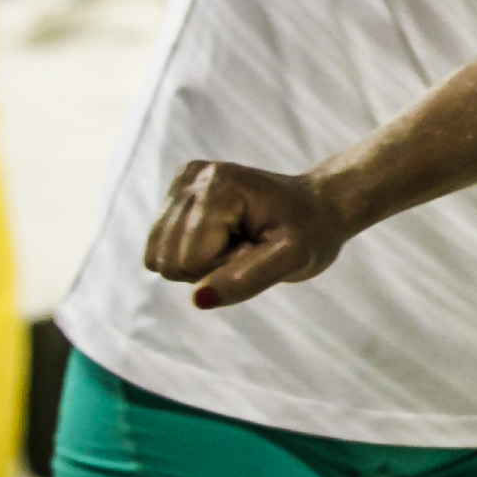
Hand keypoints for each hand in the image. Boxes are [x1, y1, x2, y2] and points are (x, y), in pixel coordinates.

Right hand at [146, 159, 353, 308]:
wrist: (317, 207)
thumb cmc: (311, 232)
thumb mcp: (294, 260)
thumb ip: (246, 281)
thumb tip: (197, 299)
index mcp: (218, 185)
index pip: (190, 261)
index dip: (226, 267)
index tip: (260, 246)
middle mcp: (191, 177)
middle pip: (168, 261)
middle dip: (210, 266)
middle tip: (251, 245)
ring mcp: (180, 184)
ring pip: (159, 259)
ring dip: (201, 263)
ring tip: (240, 240)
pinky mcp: (175, 196)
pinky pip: (160, 251)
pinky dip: (192, 255)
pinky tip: (226, 237)